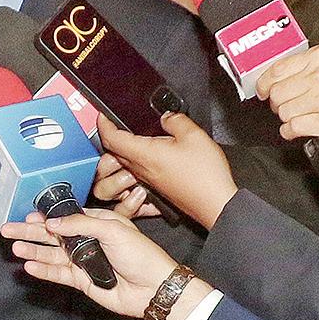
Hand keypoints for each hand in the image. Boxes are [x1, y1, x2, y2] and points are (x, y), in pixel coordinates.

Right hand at [2, 209, 213, 319]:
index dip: (45, 216)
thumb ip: (79, 225)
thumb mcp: (113, 229)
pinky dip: (43, 270)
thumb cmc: (140, 254)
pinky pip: (58, 274)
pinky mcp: (81, 280)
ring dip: (33, 251)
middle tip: (7, 229)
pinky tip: (29, 266)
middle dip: (29, 232)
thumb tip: (51, 223)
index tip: (26, 215)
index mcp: (96, 223)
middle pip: (52, 235)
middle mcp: (86, 241)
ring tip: (15, 248)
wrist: (153, 288)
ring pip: (51, 255)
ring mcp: (82, 261)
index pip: (64, 217)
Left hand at [95, 112, 235, 228]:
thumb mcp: (194, 136)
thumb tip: (166, 116)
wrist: (216, 204)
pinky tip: (147, 157)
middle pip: (111, 154)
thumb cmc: (205, 175)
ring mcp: (146, 181)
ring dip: (118, 153)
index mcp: (144, 155)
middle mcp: (140, 170)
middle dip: (108, 137)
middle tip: (114, 124)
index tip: (102, 115)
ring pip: (121, 166)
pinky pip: (135, 176)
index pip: (111, 139)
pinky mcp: (155, 188)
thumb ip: (176, 121)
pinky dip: (133, 165)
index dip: (103, 124)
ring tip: (128, 141)